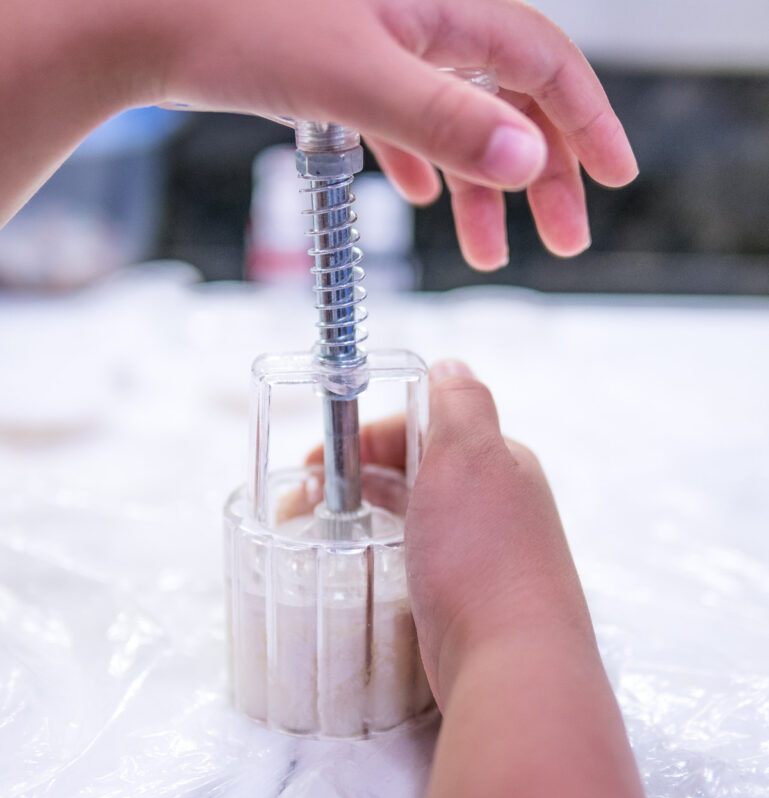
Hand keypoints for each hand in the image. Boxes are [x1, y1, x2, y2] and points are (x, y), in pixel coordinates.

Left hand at [155, 0, 637, 268]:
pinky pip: (408, 117)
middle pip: (512, 97)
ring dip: (480, 188)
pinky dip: (423, 163)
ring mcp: (386, 42)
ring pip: (460, 118)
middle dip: (542, 173)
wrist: (150, 16)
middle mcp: (425, 16)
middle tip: (562, 240)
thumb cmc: (240, 26)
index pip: (546, 63)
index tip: (615, 180)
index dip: (588, 122)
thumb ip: (443, 121)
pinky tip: (418, 200)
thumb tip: (527, 160)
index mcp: (446, 3)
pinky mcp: (347, 66)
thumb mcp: (356, 79)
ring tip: (488, 253)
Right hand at [309, 360, 596, 707]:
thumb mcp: (468, 456)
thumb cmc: (483, 555)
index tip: (319, 458)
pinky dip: (388, 549)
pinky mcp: (470, 597)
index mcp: (499, 461)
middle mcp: (498, 503)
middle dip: (361, 472)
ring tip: (323, 526)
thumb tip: (449, 364)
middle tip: (308, 495)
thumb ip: (458, 403)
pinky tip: (366, 563)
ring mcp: (486, 553)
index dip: (368, 433)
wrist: (511, 661)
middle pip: (418, 468)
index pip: (426, 424)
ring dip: (370, 510)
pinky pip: (421, 558)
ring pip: (417, 514)